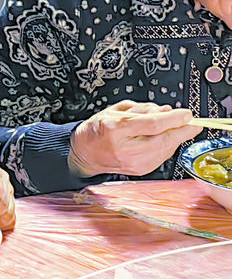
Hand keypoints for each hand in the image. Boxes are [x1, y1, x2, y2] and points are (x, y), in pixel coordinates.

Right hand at [68, 101, 201, 177]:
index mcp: (114, 130)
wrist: (85, 154)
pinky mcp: (141, 170)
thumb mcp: (114, 110)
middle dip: (183, 130)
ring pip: (166, 149)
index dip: (173, 119)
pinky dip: (168, 146)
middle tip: (193, 122)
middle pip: (164, 140)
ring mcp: (133, 162)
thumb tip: (166, 111)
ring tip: (173, 128)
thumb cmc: (98, 130)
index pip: (151, 124)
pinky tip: (162, 139)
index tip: (187, 114)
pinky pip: (163, 156)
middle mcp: (124, 149)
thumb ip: (141, 109)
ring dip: (176, 137)